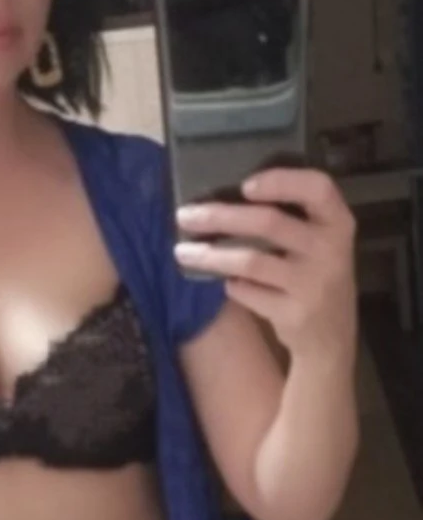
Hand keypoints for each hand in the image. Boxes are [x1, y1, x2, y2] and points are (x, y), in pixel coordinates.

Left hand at [174, 168, 358, 360]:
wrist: (331, 338)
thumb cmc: (314, 276)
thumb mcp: (318, 242)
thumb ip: (290, 219)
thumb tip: (224, 199)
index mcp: (337, 222)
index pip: (317, 188)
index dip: (281, 181)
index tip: (244, 185)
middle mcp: (330, 250)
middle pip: (269, 223)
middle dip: (220, 217)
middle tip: (185, 216)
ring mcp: (312, 284)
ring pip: (250, 261)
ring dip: (211, 255)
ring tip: (182, 252)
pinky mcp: (294, 313)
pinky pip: (248, 292)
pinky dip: (231, 285)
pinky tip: (224, 282)